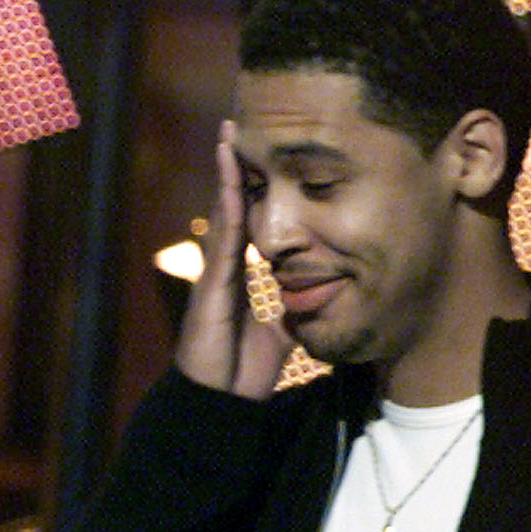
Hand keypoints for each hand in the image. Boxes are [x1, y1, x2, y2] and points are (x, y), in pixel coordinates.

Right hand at [174, 121, 291, 399]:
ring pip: (224, 213)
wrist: (221, 405)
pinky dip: (227, 200)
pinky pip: (223, 235)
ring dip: (228, 172)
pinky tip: (232, 171)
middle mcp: (223, 270)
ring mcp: (214, 275)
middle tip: (241, 126)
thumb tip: (319, 295)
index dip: (253, 189)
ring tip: (231, 134)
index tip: (262, 155)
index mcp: (239, 278)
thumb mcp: (281, 332)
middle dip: (236, 169)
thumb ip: (293, 309)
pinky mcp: (211, 285)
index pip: (247, 223)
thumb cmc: (243, 374)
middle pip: (233, 208)